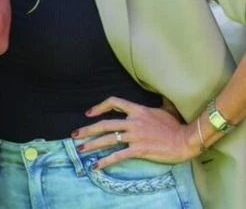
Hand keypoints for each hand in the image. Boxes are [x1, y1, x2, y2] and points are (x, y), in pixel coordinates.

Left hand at [72, 96, 199, 168]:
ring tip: (80, 149)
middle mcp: (133, 121)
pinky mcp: (139, 150)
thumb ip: (157, 103)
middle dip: (87, 130)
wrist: (186, 140)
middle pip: (104, 124)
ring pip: (107, 139)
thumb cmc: (177, 125)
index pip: (114, 102)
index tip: (89, 113)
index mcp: (137, 110)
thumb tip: (160, 96)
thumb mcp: (164, 109)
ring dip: (92, 145)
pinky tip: (96, 165)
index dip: (99, 107)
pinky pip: (118, 155)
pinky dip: (105, 160)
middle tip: (75, 134)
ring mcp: (135, 136)